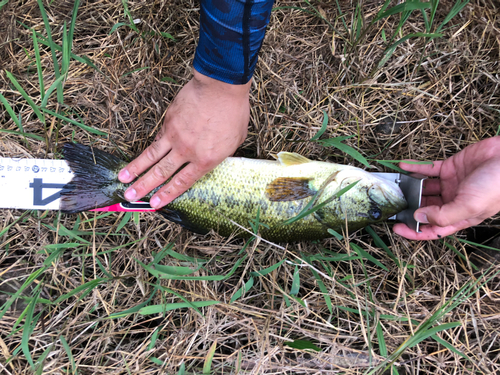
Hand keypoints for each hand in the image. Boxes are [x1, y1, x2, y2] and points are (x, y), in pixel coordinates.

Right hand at [118, 69, 249, 207]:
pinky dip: (147, 149)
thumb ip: (221, 153)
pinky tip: (140, 156)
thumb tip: (214, 157)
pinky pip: (157, 139)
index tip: (155, 204)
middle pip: (162, 173)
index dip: (168, 194)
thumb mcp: (235, 141)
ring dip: (136, 169)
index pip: (183, 182)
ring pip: (151, 156)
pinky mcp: (168, 121)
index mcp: (205, 160)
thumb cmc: (233, 112)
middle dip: (144, 187)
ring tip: (122, 179)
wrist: (220, 87)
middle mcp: (187, 151)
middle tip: (130, 197)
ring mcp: (175, 136)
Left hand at [393, 136, 499, 239]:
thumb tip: (419, 217)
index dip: (415, 231)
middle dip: (409, 207)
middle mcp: (453, 202)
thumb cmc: (498, 185)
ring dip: (409, 187)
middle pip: (425, 208)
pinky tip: (402, 166)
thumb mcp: (470, 206)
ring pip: (424, 188)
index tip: (397, 228)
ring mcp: (451, 184)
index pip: (434, 229)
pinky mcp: (450, 167)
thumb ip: (444, 215)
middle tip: (391, 204)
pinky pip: (428, 169)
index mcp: (460, 216)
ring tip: (394, 185)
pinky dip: (415, 168)